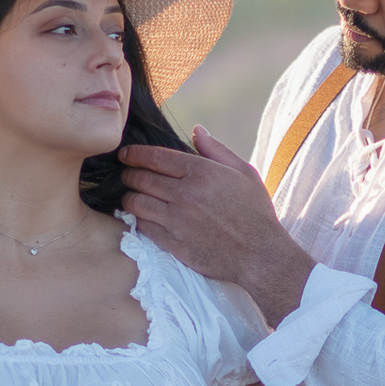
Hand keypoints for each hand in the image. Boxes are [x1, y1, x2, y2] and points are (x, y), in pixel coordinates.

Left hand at [120, 128, 314, 324]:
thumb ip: (216, 150)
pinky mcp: (172, 242)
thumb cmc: (254, 212)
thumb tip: (197, 130)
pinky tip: (141, 215)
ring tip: (130, 195)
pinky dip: (138, 218)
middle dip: (129, 174)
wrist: (258, 255)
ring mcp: (176, 220)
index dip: (135, 154)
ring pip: (136, 202)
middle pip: (141, 178)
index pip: (155, 157)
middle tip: (126, 174)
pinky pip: (143, 226)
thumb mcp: (243, 173)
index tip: (126, 154)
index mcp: (201, 172)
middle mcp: (184, 194)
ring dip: (129, 196)